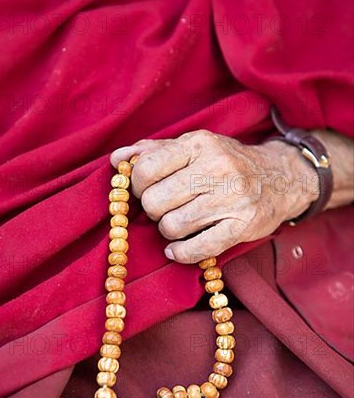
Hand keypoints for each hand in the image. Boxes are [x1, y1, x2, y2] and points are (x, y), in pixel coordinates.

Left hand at [111, 130, 318, 262]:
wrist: (280, 177)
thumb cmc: (227, 162)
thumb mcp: (194, 147)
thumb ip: (154, 150)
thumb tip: (117, 158)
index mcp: (199, 144)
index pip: (146, 168)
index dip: (136, 184)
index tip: (145, 189)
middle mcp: (217, 168)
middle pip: (155, 201)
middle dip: (152, 209)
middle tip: (164, 207)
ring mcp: (232, 198)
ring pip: (172, 226)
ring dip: (168, 229)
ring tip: (178, 222)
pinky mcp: (242, 226)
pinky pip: (197, 248)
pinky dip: (180, 252)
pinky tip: (178, 247)